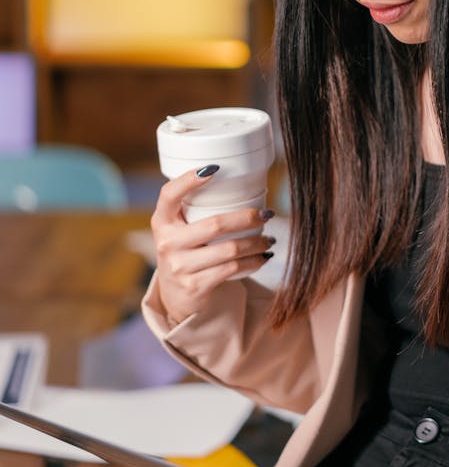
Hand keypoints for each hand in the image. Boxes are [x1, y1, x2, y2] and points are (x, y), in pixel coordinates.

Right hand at [150, 167, 274, 325]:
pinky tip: (263, 257)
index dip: (188, 180)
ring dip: (256, 242)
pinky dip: (253, 261)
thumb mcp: (180, 232)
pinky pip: (232, 269)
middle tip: (267, 214)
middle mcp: (167, 243)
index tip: (215, 168)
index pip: (169, 195)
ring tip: (269, 239)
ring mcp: (179, 267)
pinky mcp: (195, 286)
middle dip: (248, 218)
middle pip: (215, 224)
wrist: (178, 298)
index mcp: (162, 222)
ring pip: (229, 249)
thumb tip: (242, 185)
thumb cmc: (187, 254)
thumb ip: (195, 211)